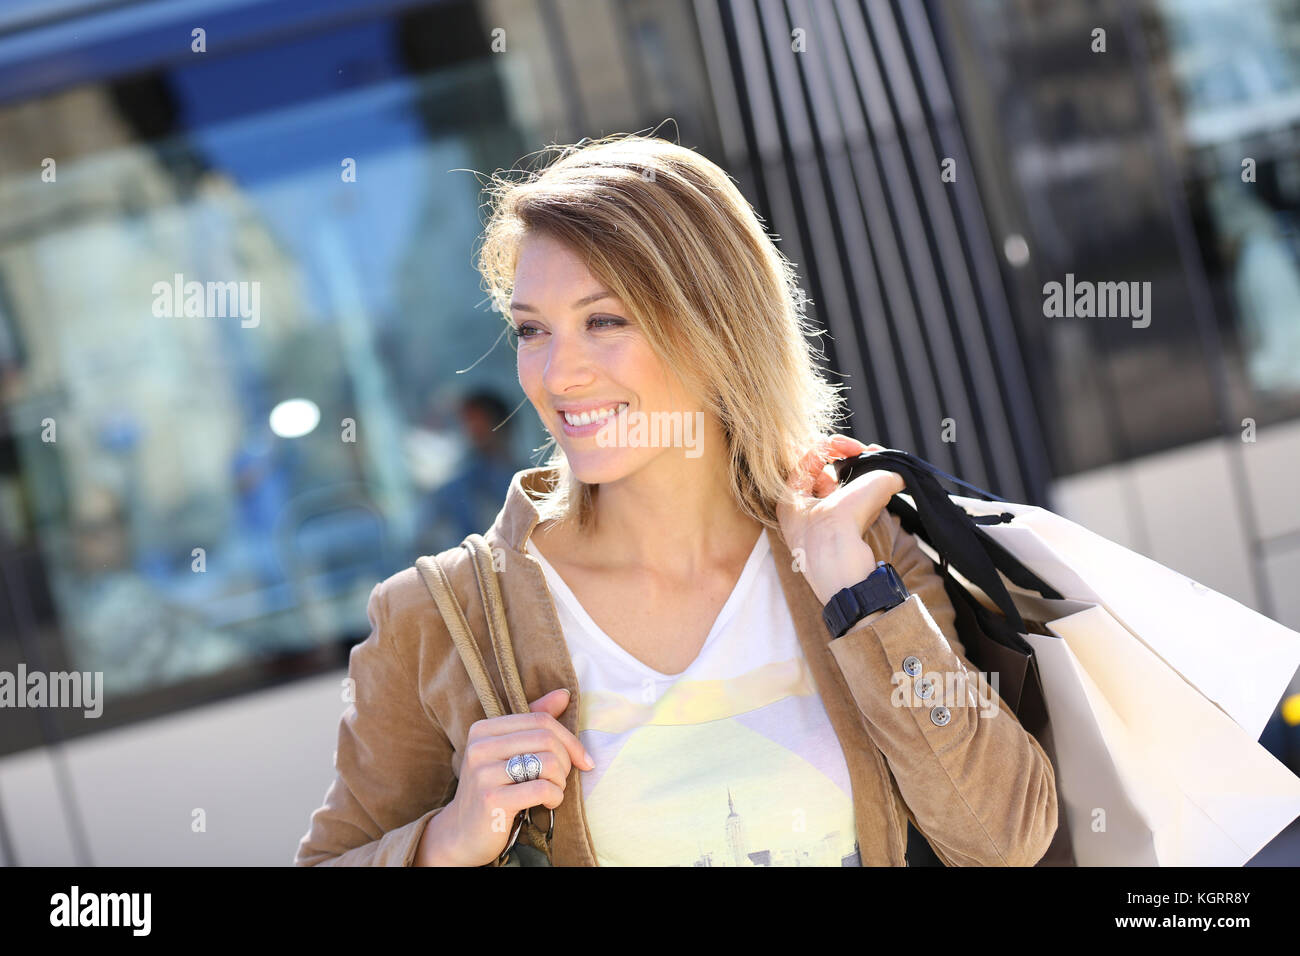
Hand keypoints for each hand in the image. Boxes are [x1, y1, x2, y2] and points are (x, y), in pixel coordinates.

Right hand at [415, 688, 593, 865]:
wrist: (462, 833)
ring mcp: (482, 773)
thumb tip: (564, 694)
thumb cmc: (494, 788)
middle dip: (567, 761)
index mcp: (483, 729)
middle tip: (562, 779)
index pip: (540, 719)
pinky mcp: (491, 800)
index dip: (569, 738)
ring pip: (548, 763)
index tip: (584, 759)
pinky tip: (548, 804)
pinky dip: (555, 797)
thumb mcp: (509, 752)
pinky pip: (542, 789)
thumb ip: (534, 722)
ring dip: (561, 781)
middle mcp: (479, 747)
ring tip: (553, 791)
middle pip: (546, 739)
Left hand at [776, 435, 905, 605]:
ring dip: (864, 482)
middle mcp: (800, 512)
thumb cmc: (837, 539)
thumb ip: (880, 478)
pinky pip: (852, 512)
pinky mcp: (838, 541)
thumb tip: (895, 476)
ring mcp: (818, 528)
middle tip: (877, 459)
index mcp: (789, 499)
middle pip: (827, 474)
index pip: (809, 458)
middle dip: (855, 464)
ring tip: (885, 478)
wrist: (846, 587)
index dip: (836, 446)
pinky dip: (868, 504)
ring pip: (842, 493)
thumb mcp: (858, 497)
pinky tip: (881, 501)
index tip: (860, 449)